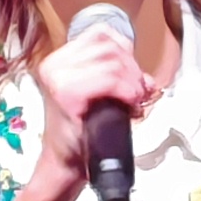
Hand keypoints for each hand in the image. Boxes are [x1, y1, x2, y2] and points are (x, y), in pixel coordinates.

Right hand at [29, 14, 150, 199]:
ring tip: (133, 102)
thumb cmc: (83, 134)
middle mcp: (54, 64)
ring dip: (132, 82)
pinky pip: (109, 79)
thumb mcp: (99, 96)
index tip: (132, 77)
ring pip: (112, 61)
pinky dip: (126, 90)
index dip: (125, 51)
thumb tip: (146, 78)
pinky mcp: (65, 93)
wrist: (66, 166)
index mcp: (59, 60)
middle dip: (132, 70)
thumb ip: (118, 78)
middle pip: (109, 46)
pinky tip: (130, 106)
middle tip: (137, 94)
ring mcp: (57, 77)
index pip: (101, 34)